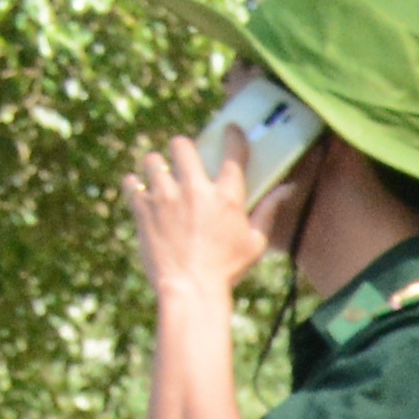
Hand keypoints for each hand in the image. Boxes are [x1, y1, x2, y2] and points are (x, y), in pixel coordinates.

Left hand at [125, 136, 277, 299]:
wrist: (189, 289)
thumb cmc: (227, 269)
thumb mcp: (256, 243)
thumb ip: (269, 211)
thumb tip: (288, 187)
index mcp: (228, 197)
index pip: (233, 153)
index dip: (232, 135)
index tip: (229, 129)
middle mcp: (195, 190)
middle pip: (182, 145)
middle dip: (181, 147)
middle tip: (182, 158)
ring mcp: (165, 197)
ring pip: (152, 160)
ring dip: (155, 165)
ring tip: (159, 177)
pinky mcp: (142, 208)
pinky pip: (131, 182)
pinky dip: (134, 185)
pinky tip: (141, 192)